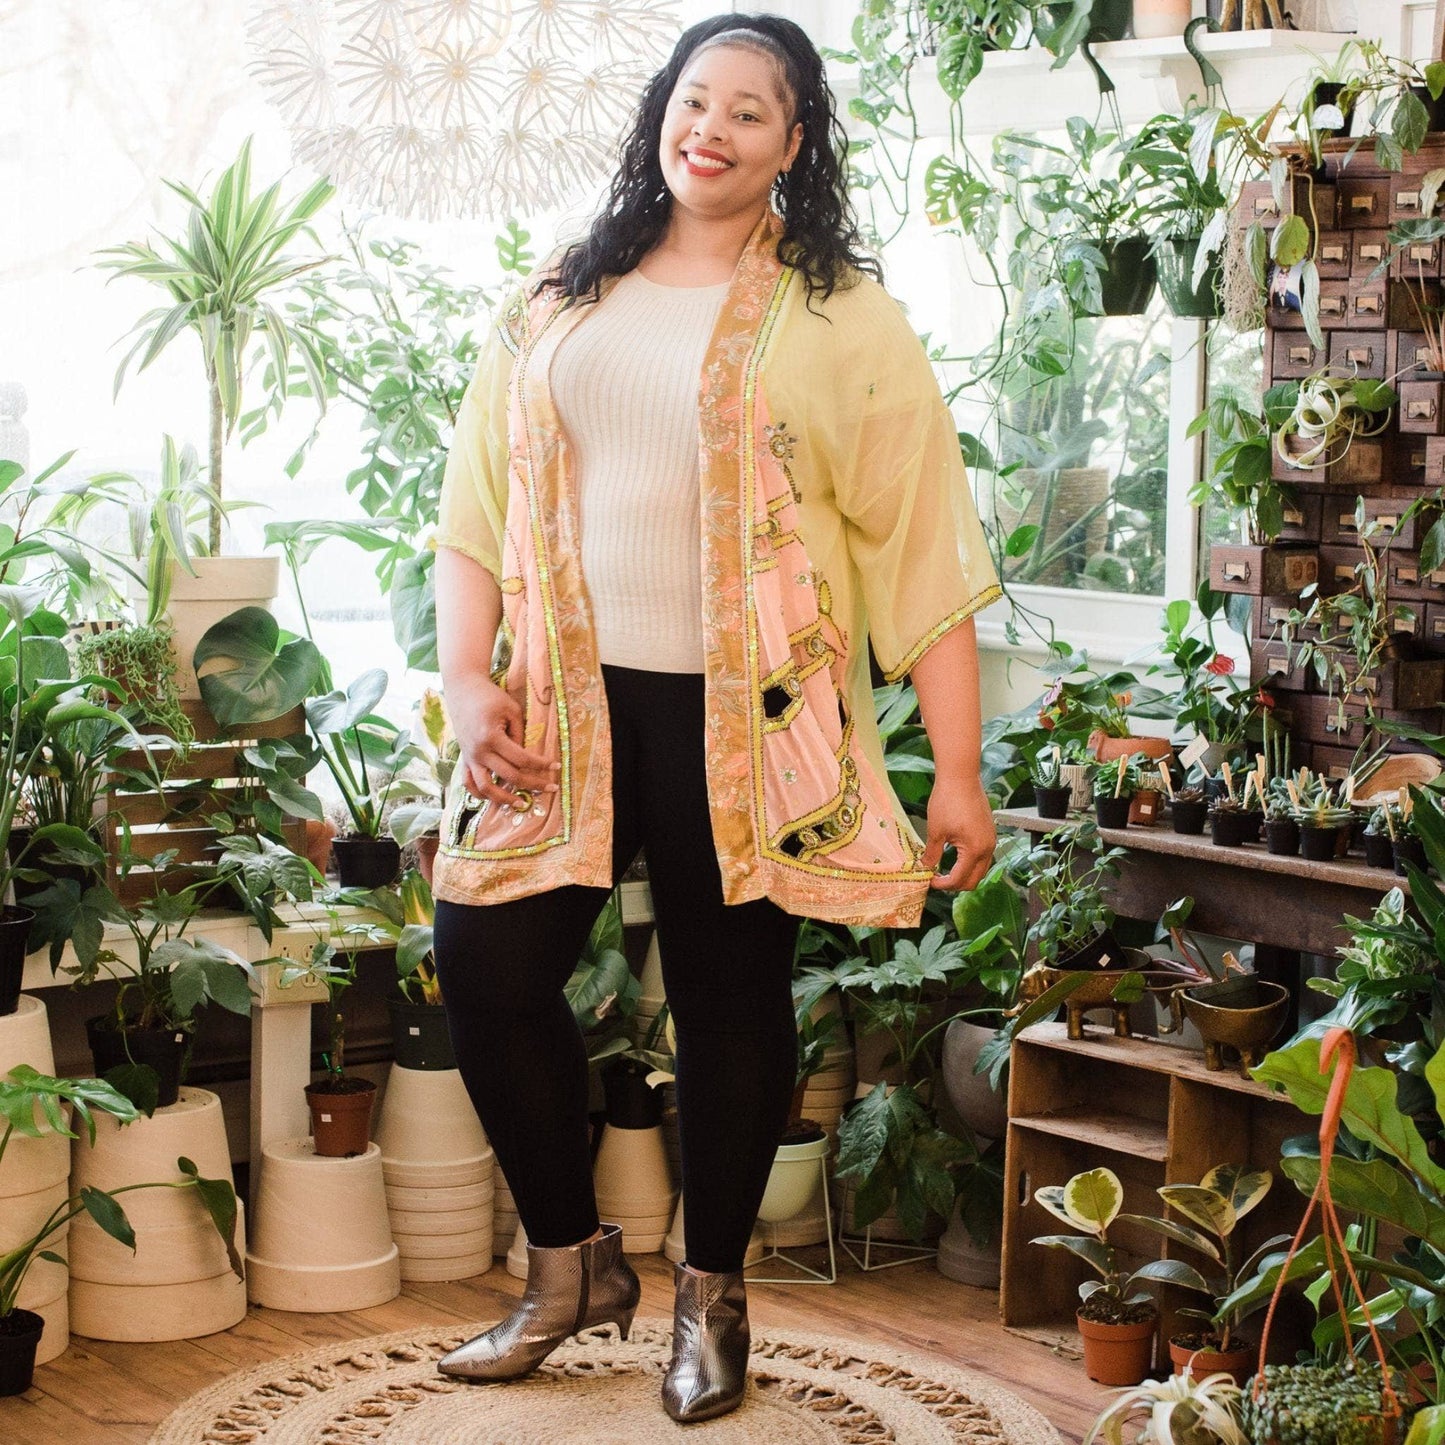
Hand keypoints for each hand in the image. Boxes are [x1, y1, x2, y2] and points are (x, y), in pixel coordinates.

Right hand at [451, 677, 558, 809]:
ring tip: (521, 804)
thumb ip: (520, 735)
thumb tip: (528, 759)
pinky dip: (480, 794)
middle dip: (534, 783)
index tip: (557, 766)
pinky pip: (469, 783)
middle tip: (552, 787)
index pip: (522, 759)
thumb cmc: (491, 697)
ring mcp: (470, 758)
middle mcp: (479, 752)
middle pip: (510, 776)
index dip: (542, 765)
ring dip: (504, 798)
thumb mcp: (512, 711)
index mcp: (492, 737)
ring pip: (485, 788)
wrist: (463, 690)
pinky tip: (495, 798)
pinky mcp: (464, 759)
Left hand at [921, 772, 995, 891]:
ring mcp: (991, 840)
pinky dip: (970, 862)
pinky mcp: (989, 832)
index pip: (960, 879)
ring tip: (945, 869)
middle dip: (956, 884)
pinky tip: (955, 856)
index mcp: (975, 850)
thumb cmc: (947, 801)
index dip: (943, 885)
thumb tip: (925, 868)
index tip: (929, 881)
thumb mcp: (936, 831)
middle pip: (975, 880)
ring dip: (964, 873)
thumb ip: (932, 854)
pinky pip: (983, 856)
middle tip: (937, 879)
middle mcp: (988, 848)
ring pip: (980, 869)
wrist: (961, 777)